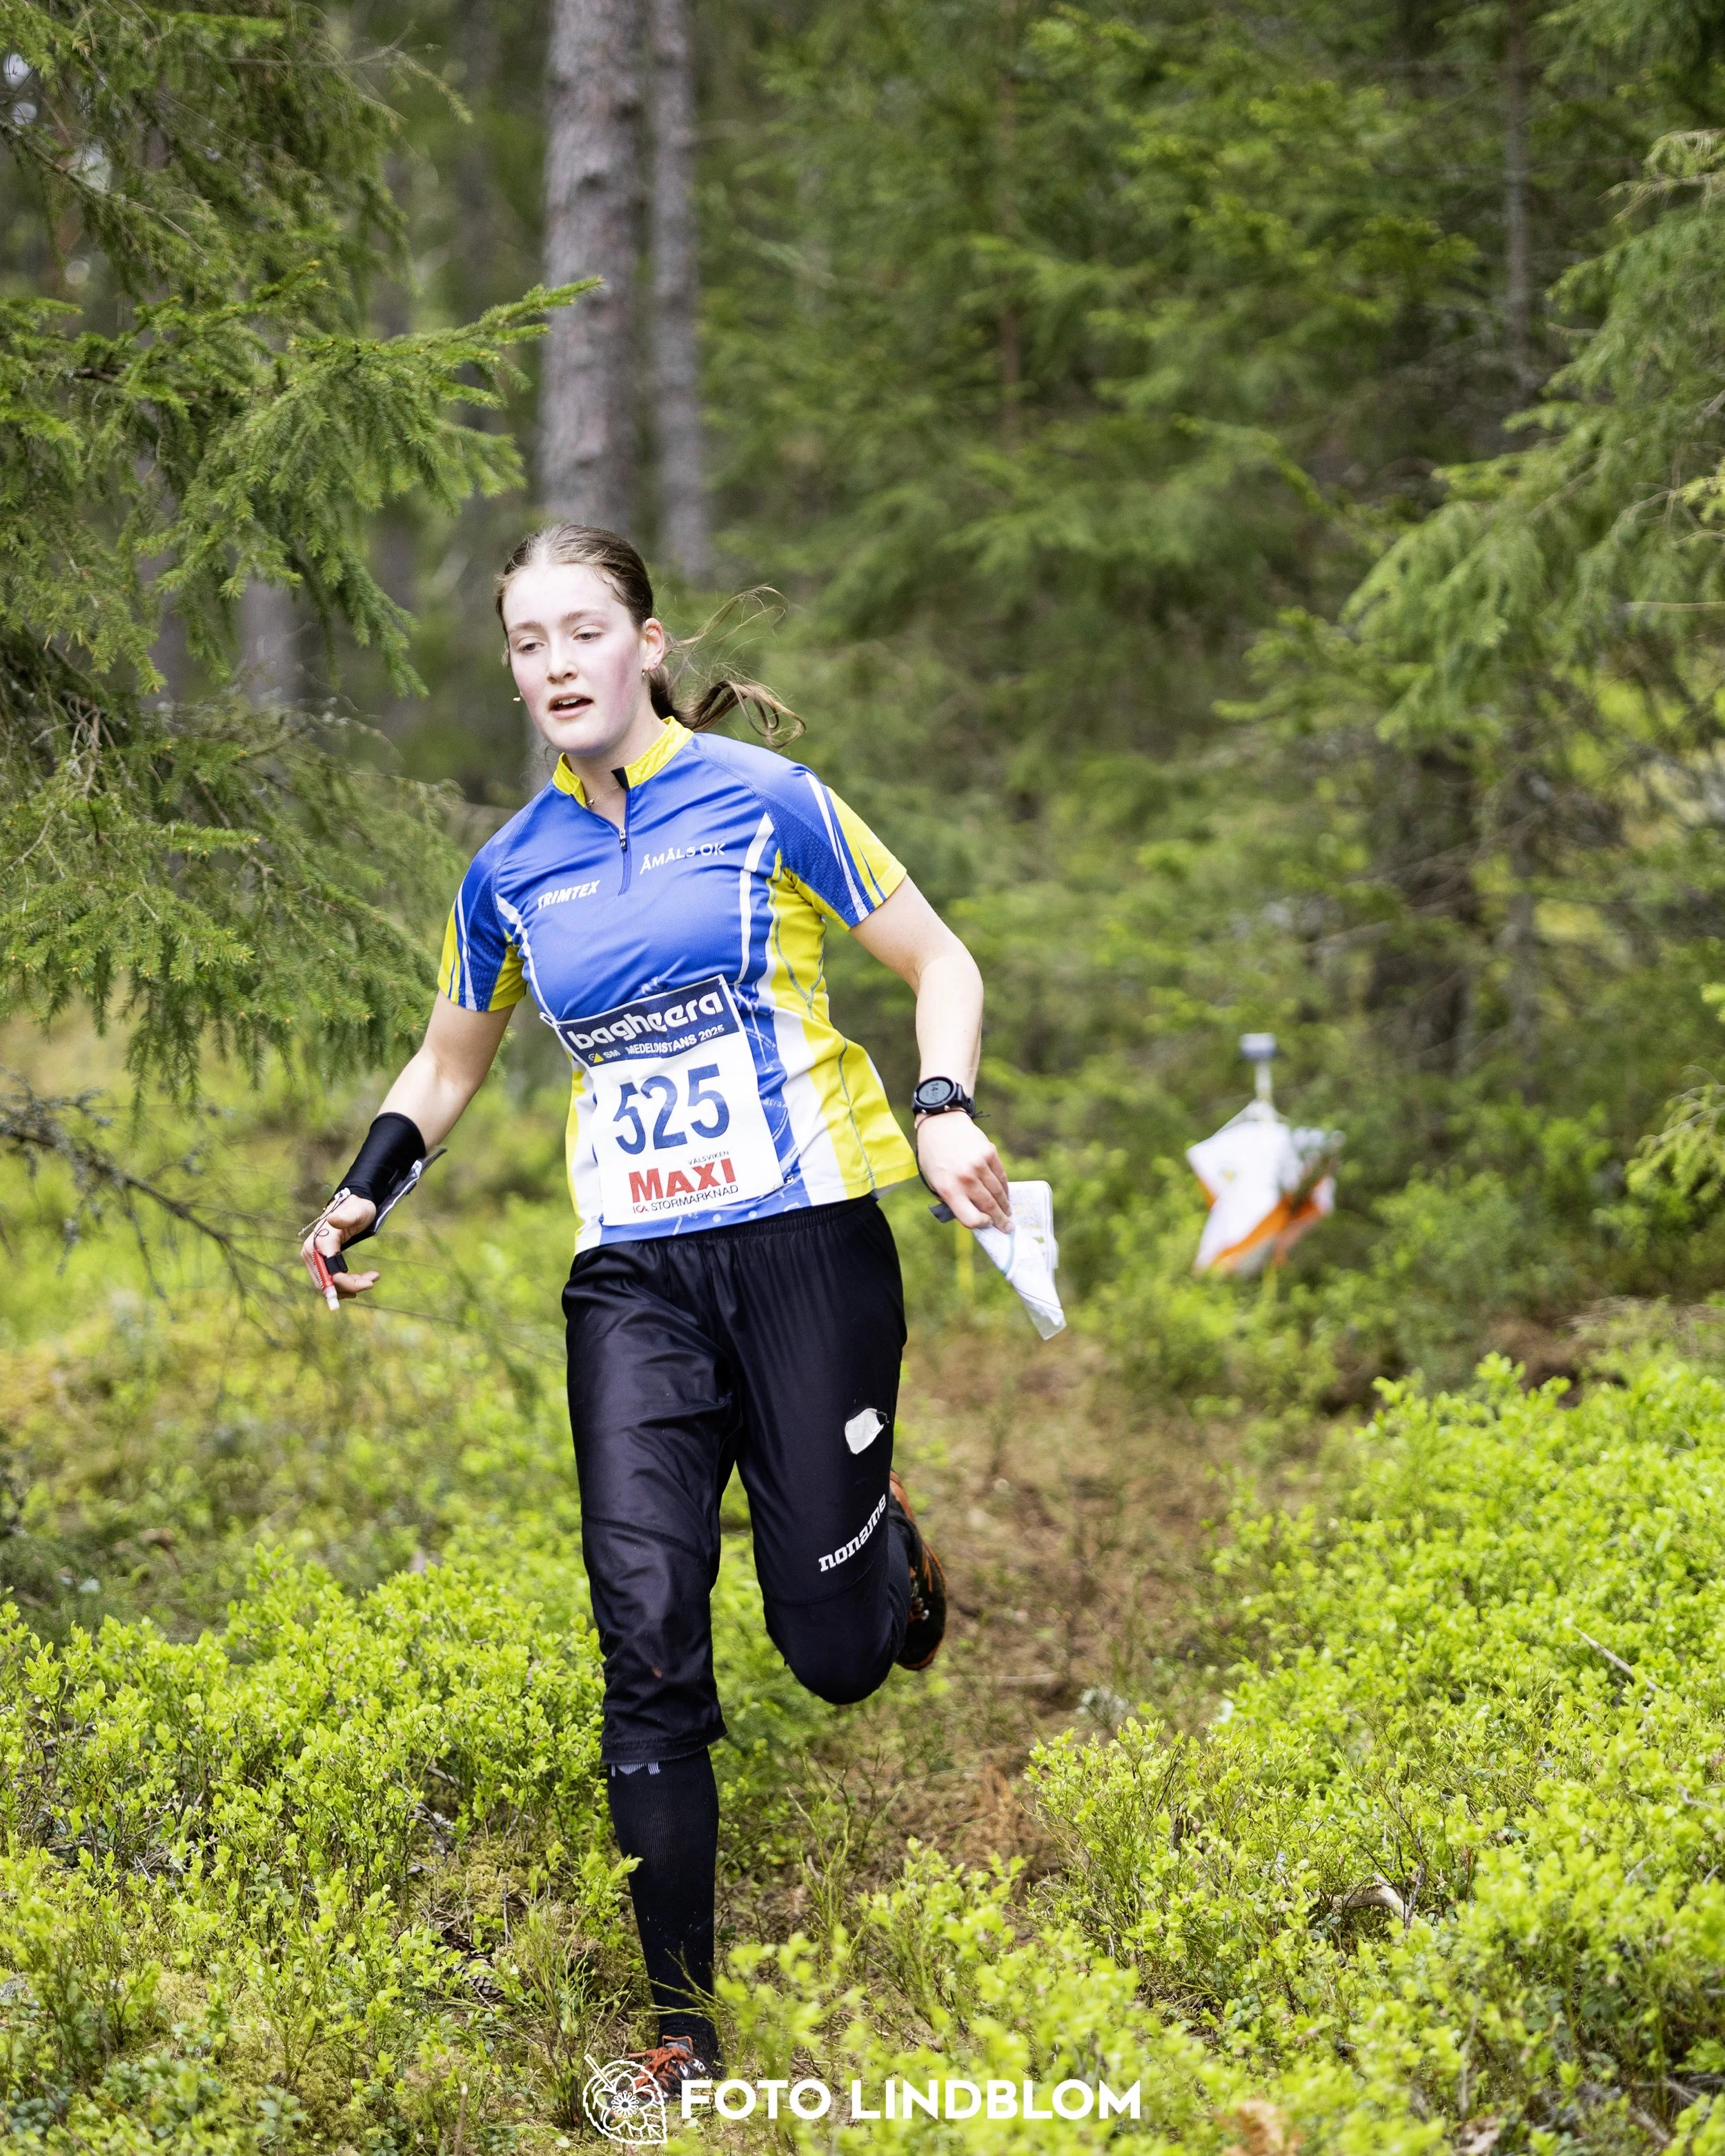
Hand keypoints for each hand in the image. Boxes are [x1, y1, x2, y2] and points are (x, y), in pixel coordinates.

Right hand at [300, 1192, 380, 1301]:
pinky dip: (344, 1283)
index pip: (331, 1274)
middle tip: (372, 1282)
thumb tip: (332, 1220)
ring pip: (328, 1284)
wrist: (353, 1206)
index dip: (349, 1283)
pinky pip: (328, 1279)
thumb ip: (346, 1217)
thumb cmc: (357, 1208)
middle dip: (350, 1287)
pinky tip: (360, 1280)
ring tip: (370, 1279)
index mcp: (319, 1242)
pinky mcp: (317, 1260)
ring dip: (348, 1287)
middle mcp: (310, 1251)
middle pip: (327, 1282)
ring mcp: (312, 1256)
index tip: (370, 1283)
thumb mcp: (357, 1212)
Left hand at [916, 1112, 1010, 1231]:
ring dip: (1005, 1205)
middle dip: (1000, 1220)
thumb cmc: (935, 1157)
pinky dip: (1005, 1188)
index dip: (981, 1225)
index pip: (971, 1218)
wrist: (941, 1125)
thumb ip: (952, 1199)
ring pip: (998, 1192)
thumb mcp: (934, 1182)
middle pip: (989, 1207)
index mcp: (949, 1189)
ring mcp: (979, 1165)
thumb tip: (975, 1215)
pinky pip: (1001, 1176)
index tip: (987, 1224)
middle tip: (1008, 1227)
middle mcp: (965, 1179)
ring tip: (1008, 1212)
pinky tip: (1005, 1195)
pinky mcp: (989, 1153)